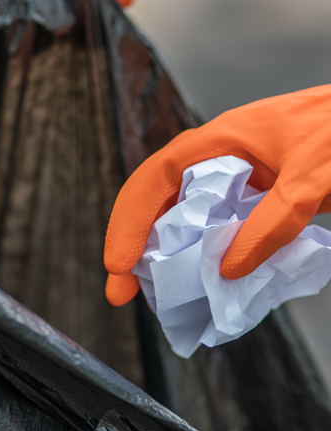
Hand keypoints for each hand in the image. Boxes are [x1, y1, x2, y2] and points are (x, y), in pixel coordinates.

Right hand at [104, 86, 330, 304]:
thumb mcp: (311, 179)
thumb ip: (272, 222)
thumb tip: (229, 268)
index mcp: (218, 140)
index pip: (155, 178)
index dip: (130, 220)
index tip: (119, 263)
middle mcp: (215, 157)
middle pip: (156, 197)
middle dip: (132, 242)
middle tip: (120, 290)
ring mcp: (231, 175)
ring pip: (179, 212)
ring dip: (160, 249)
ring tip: (149, 290)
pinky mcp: (250, 192)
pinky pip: (212, 221)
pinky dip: (196, 248)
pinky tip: (194, 274)